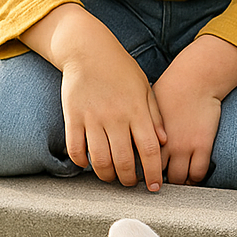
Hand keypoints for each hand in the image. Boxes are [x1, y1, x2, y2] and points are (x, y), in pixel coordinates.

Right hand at [20, 4, 166, 188]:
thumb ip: (155, 115)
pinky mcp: (72, 117)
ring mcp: (92, 118)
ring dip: (107, 175)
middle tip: (131, 184)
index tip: (155, 187)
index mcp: (136, 111)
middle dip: (129, 180)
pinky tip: (88, 164)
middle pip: (124, 161)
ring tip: (112, 177)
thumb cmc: (120, 69)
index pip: (150, 150)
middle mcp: (115, 117)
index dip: (154, 173)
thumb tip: (164, 142)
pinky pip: (76, 148)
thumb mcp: (144, 88)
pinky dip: (82, 162)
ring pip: (100, 160)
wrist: (87, 49)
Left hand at [152, 34, 236, 184]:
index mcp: (146, 134)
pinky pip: (198, 173)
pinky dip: (194, 179)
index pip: (137, 163)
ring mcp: (184, 146)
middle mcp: (164, 143)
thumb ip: (137, 125)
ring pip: (177, 179)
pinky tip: (191, 177)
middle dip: (154, 182)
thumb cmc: (170, 88)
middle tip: (156, 184)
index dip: (138, 173)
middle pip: (155, 175)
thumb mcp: (143, 105)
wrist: (196, 79)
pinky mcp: (202, 146)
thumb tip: (124, 135)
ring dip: (175, 183)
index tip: (139, 177)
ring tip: (174, 183)